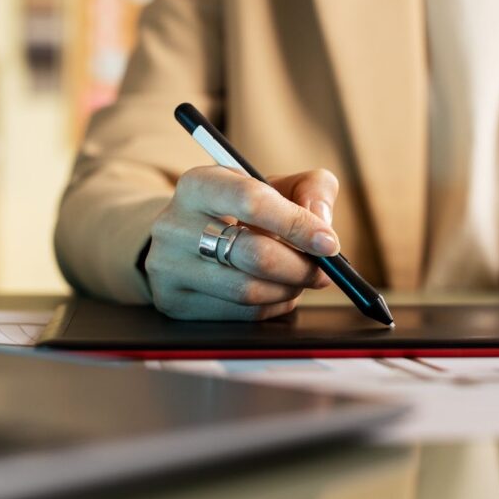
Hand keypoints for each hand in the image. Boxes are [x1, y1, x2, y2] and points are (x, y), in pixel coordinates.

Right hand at [146, 166, 340, 319]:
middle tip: (324, 271)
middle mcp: (174, 224)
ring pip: (248, 290)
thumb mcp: (276, 185)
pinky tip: (276, 293)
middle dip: (301, 267)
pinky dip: (271, 307)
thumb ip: (312, 188)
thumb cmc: (243, 209)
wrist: (190, 237)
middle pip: (254, 254)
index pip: (253, 201)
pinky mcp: (174, 302)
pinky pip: (240, 315)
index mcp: (199, 184)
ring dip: (289, 289)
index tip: (329, 243)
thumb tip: (322, 223)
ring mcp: (168, 267)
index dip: (298, 224)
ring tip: (299, 280)